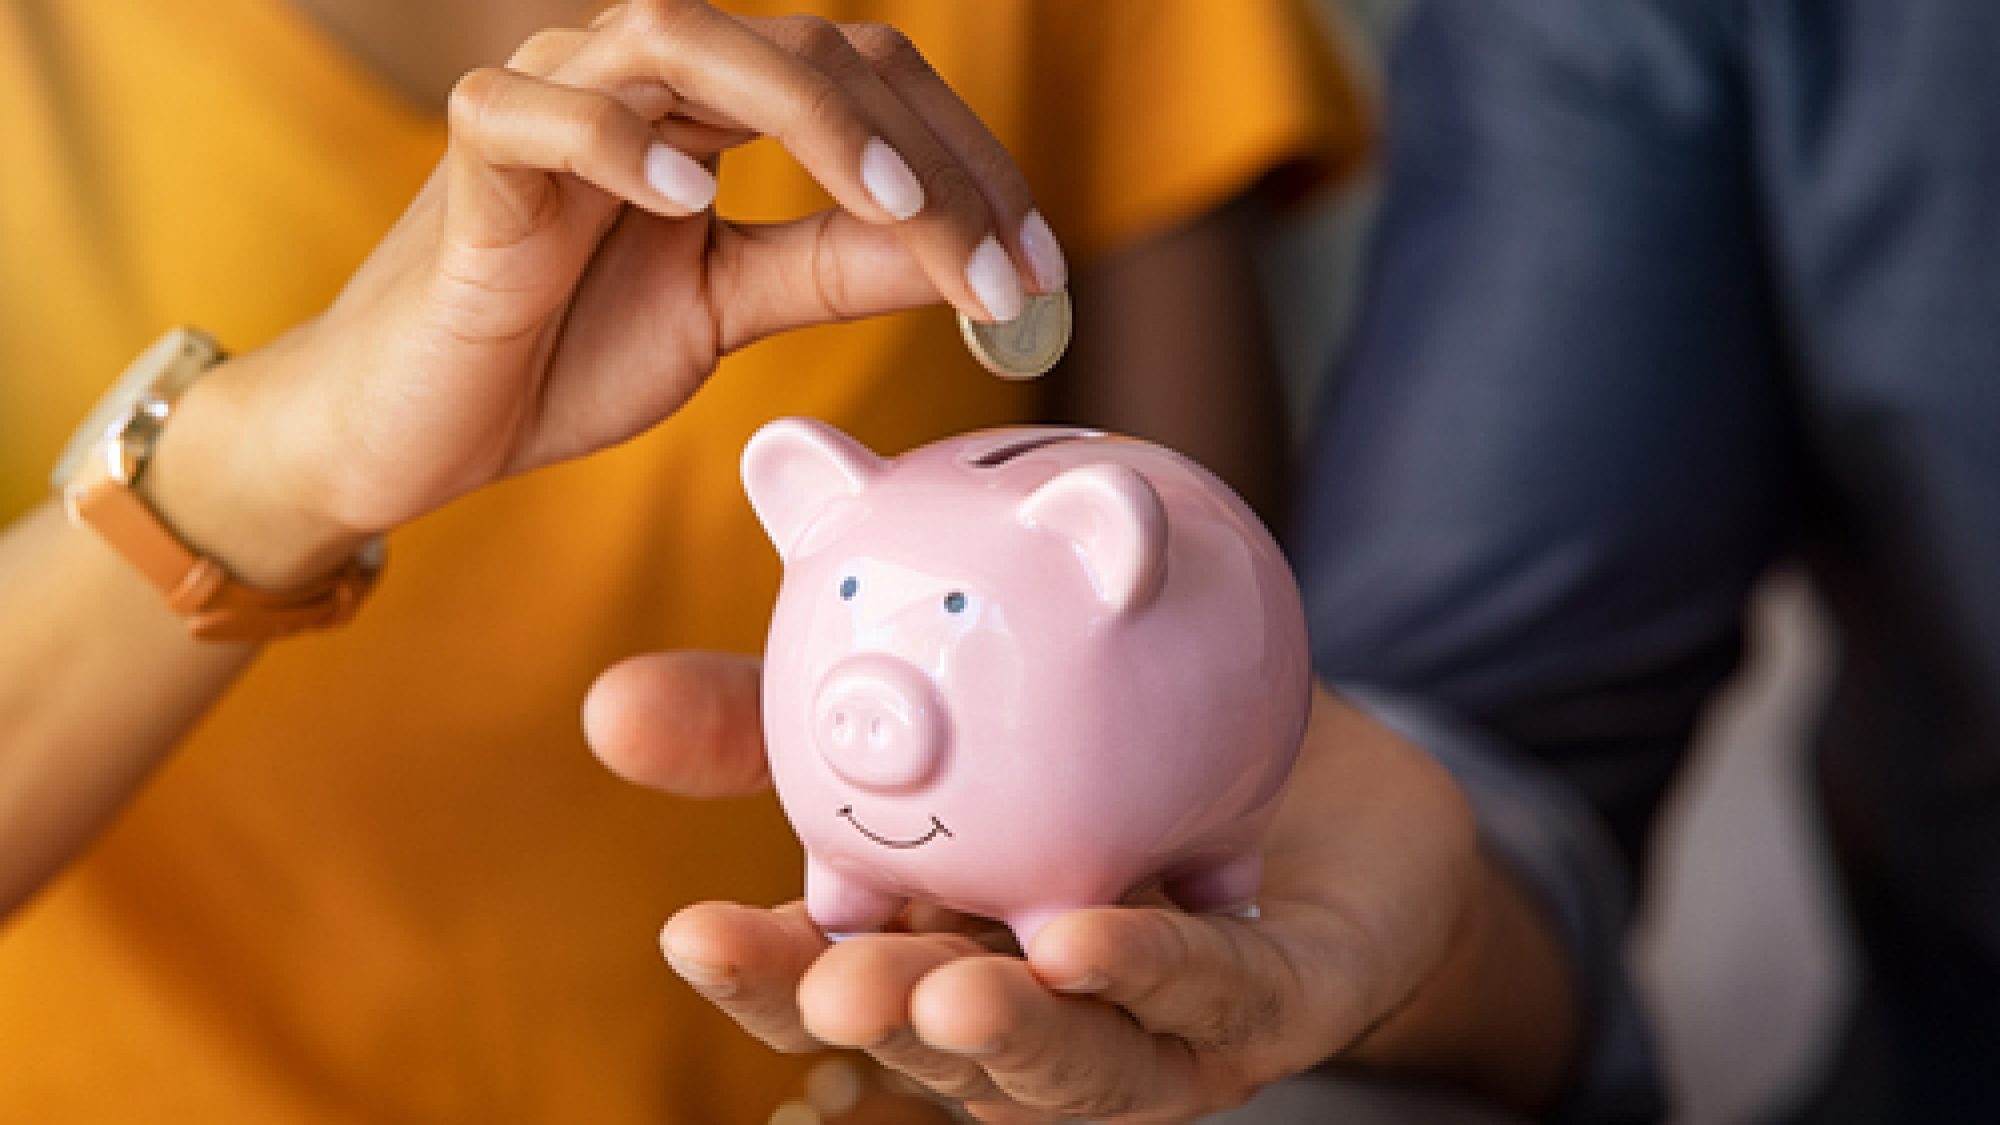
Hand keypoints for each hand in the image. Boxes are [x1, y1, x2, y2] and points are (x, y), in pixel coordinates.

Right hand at [152, 2, 1062, 585]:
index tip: (1038, 274)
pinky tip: (689, 201)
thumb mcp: (727, 310)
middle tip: (1000, 269)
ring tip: (894, 212)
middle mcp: (641, 76)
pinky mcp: (473, 157)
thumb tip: (960, 257)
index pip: (867, 83)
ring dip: (811, 120)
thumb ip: (832, 270)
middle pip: (811, 50)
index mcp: (712, 108)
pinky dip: (616, 142)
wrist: (416, 425)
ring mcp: (552, 99)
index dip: (966, 164)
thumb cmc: (561, 352)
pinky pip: (538, 112)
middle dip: (925, 157)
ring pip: (686, 39)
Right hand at [585, 657, 1578, 1121]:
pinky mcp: (1267, 1007)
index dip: (764, 972)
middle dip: (872, 1024)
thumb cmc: (1103, 745)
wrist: (1308, 753)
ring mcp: (1150, 1027)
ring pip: (1071, 1061)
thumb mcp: (934, 708)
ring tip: (945, 995)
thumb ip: (784, 716)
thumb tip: (606, 706)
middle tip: (828, 984)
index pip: (831, 980)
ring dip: (1006, 1037)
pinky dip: (1153, 972)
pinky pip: (1211, 996)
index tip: (690, 930)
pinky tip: (1094, 936)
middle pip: (932, 1040)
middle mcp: (1031, 1009)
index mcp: (936, 945)